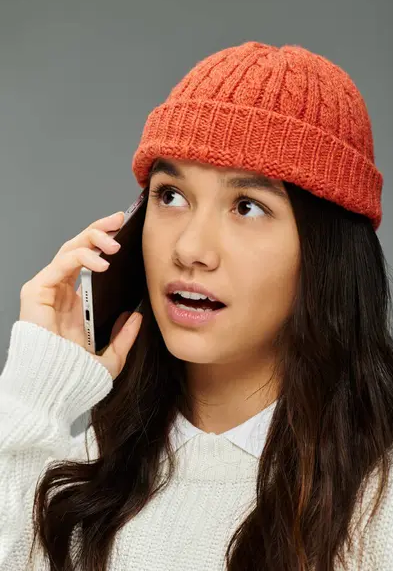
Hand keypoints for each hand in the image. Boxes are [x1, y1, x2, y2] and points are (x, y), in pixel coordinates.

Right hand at [19, 211, 141, 379]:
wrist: (54, 391)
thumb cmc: (75, 377)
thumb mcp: (110, 357)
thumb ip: (124, 337)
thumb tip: (137, 317)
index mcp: (76, 303)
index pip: (90, 262)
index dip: (105, 245)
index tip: (126, 233)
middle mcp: (61, 292)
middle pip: (79, 248)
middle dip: (99, 230)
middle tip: (119, 220)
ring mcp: (48, 290)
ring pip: (69, 249)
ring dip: (92, 238)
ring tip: (115, 242)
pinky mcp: (36, 291)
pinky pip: (60, 264)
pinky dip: (81, 257)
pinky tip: (102, 263)